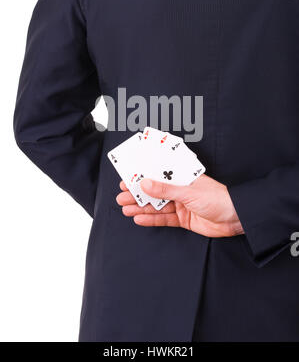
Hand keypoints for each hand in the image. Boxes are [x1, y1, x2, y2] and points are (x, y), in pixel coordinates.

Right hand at [116, 174, 243, 237]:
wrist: (236, 218)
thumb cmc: (218, 198)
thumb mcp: (189, 192)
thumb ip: (166, 189)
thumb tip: (145, 184)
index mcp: (183, 176)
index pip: (159, 173)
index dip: (143, 175)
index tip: (128, 177)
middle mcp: (180, 189)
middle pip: (154, 190)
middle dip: (138, 193)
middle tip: (121, 196)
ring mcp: (181, 204)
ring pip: (157, 205)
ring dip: (141, 207)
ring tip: (125, 208)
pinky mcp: (183, 218)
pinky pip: (164, 218)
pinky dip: (151, 219)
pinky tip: (139, 219)